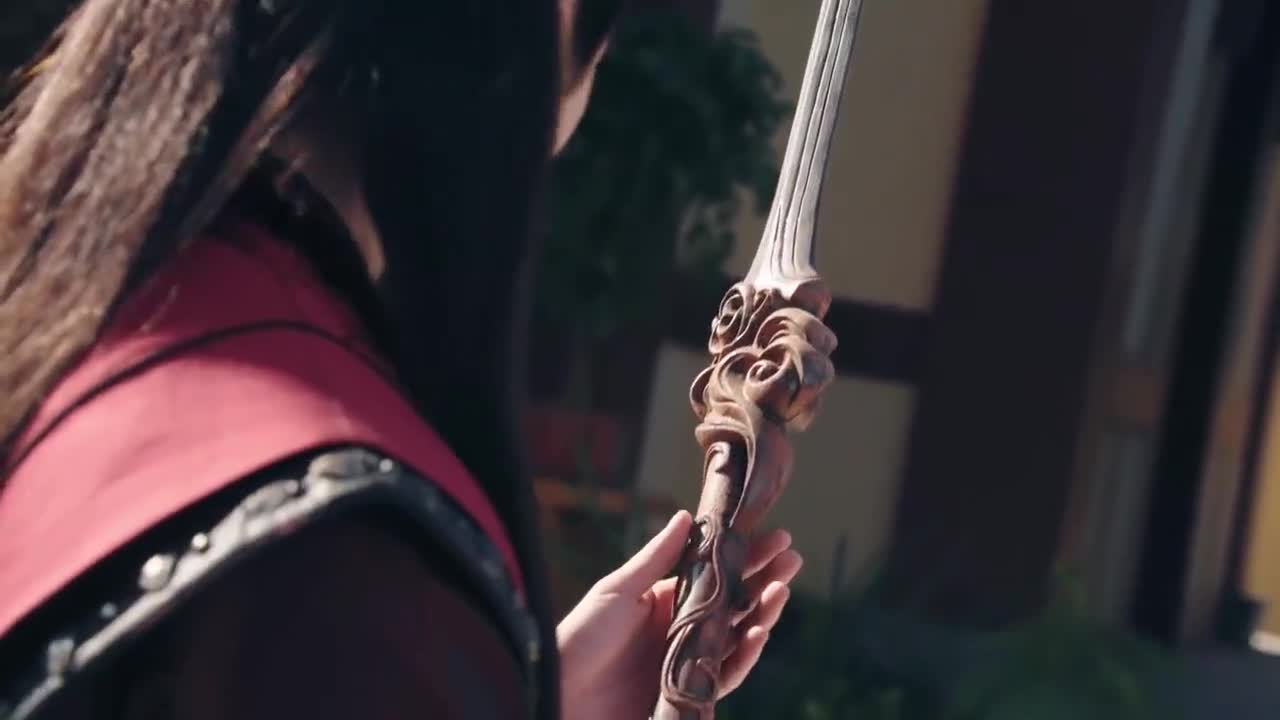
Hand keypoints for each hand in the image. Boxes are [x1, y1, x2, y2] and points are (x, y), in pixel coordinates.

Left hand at [557, 511, 802, 719]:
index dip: (747, 556)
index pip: (716, 573)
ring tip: (782, 592)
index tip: (777, 537)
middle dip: (766, 581)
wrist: (558, 693)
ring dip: (763, 614)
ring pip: (737, 636)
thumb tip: (686, 515)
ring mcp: (687, 661)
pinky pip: (725, 675)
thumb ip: (655, 557)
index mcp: (666, 600)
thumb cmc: (580, 637)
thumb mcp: (617, 590)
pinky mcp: (688, 693)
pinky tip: (758, 634)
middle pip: (735, 603)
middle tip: (792, 559)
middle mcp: (682, 629)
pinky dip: (744, 656)